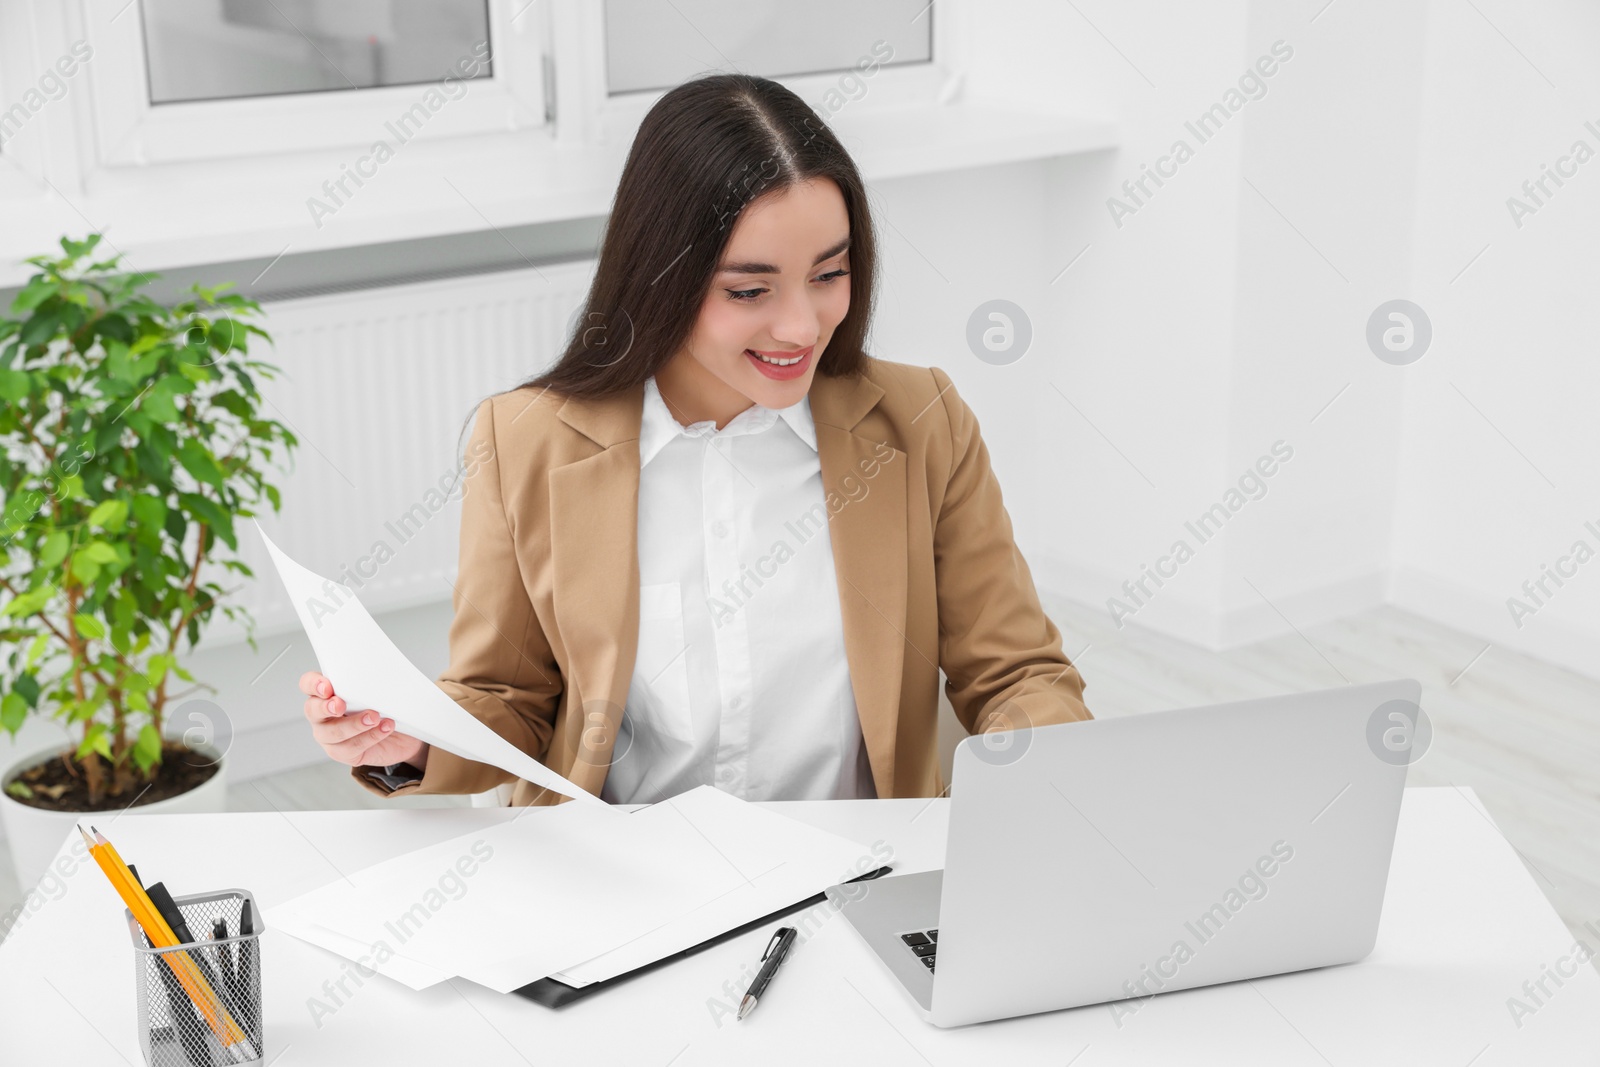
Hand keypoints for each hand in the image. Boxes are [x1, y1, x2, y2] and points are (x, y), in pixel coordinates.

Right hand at [299, 670, 427, 770]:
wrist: (402, 734)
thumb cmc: (386, 707)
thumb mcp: (380, 690)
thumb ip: (370, 681)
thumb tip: (379, 670)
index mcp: (326, 693)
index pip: (308, 684)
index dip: (314, 684)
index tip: (328, 686)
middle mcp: (322, 715)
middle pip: (312, 710)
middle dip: (326, 707)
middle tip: (341, 705)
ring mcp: (329, 736)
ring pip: (332, 732)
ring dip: (354, 724)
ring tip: (374, 717)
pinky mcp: (342, 753)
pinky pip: (351, 747)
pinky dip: (370, 736)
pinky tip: (385, 728)